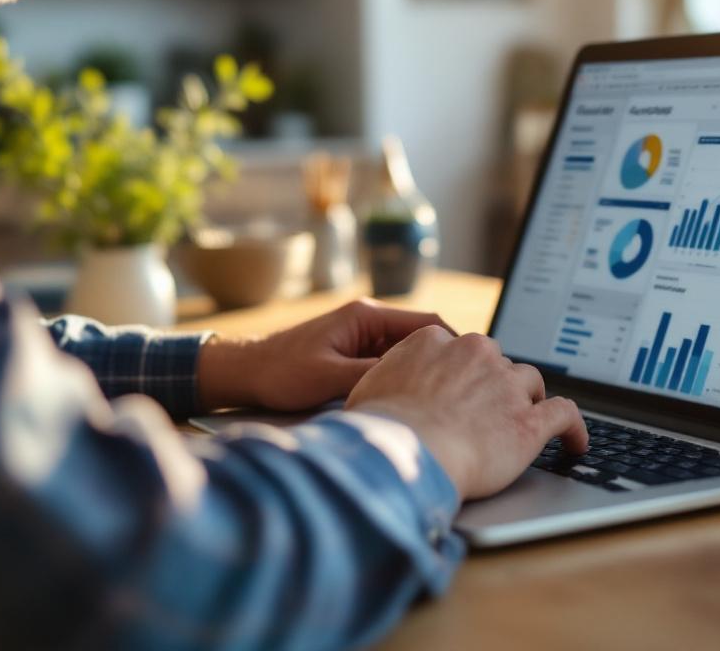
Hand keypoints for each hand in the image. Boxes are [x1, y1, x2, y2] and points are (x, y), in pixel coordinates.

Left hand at [197, 299, 453, 412]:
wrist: (245, 373)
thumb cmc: (281, 373)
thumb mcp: (330, 378)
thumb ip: (373, 376)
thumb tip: (415, 385)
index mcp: (366, 316)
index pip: (428, 323)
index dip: (455, 345)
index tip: (475, 370)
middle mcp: (368, 320)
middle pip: (423, 338)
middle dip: (445, 361)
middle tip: (467, 390)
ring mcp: (362, 337)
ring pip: (409, 353)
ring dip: (424, 373)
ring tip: (447, 400)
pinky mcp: (354, 354)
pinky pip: (391, 363)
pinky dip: (404, 379)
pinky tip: (414, 402)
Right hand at [345, 328, 588, 500]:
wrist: (407, 453)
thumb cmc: (379, 428)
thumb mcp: (367, 389)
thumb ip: (386, 379)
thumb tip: (381, 390)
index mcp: (436, 342)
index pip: (459, 349)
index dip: (463, 370)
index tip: (463, 386)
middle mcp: (476, 354)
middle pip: (497, 361)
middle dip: (495, 382)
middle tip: (489, 407)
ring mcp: (507, 386)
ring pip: (530, 381)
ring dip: (530, 397)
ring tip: (530, 415)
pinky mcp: (530, 421)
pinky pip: (565, 415)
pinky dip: (575, 429)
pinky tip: (577, 443)